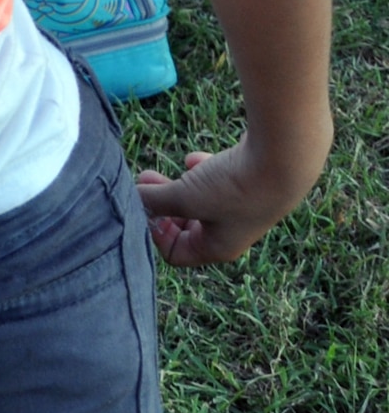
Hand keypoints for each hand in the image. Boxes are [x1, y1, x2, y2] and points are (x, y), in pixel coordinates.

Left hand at [136, 140, 320, 266]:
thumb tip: (129, 199)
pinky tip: (194, 159)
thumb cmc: (233, 189)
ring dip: (176, 186)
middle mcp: (230, 232)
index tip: (146, 208)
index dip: (155, 233)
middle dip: (160, 204)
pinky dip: (201, 170)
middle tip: (142, 180)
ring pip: (197, 200)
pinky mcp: (247, 182)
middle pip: (184, 225)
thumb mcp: (184, 197)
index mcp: (217, 248)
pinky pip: (215, 180)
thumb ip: (154, 200)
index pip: (175, 253)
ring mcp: (240, 207)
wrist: (282, 161)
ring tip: (158, 171)